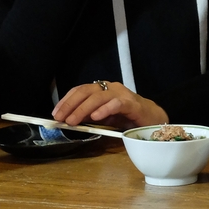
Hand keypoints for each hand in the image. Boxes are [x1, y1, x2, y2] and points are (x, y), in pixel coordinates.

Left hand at [52, 81, 168, 129]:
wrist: (152, 119)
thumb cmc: (126, 117)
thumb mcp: (103, 116)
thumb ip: (88, 115)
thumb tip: (68, 120)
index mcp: (103, 89)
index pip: (80, 90)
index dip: (67, 100)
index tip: (56, 113)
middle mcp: (111, 88)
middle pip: (87, 91)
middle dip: (71, 104)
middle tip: (60, 118)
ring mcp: (122, 94)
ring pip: (99, 97)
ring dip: (83, 109)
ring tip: (73, 121)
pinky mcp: (132, 104)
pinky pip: (116, 104)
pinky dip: (105, 109)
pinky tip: (96, 117)